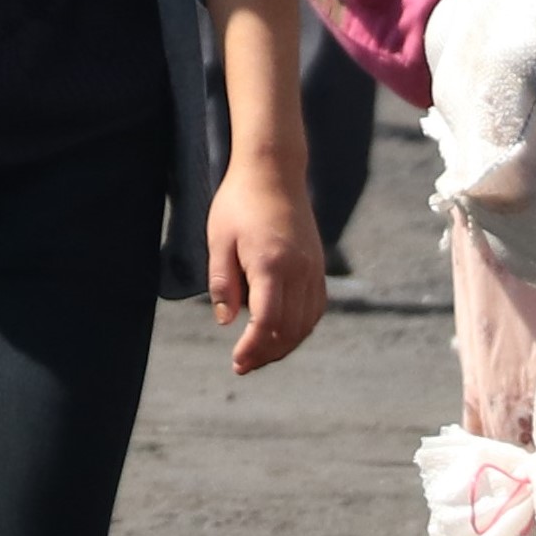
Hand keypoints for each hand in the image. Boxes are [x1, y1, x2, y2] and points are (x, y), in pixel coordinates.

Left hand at [208, 152, 325, 373]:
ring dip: (285, 344)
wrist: (273, 171)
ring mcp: (313, 267)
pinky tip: (283, 333)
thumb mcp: (218, 240)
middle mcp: (299, 270)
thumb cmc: (239, 203)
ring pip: (307, 322)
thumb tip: (226, 322)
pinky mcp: (318, 264)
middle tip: (244, 365)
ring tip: (260, 354)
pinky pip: (316, 307)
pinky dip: (301, 326)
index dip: (252, 348)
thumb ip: (222, 283)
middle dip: (267, 353)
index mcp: (271, 265)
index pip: (267, 322)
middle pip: (290, 329)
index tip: (237, 362)